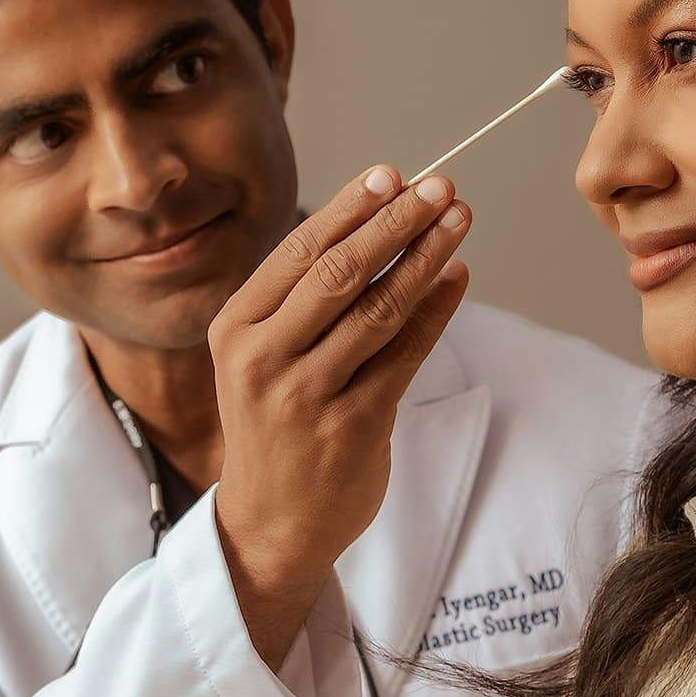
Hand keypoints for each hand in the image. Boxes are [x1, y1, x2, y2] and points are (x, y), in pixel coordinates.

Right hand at [209, 166, 469, 664]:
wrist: (270, 523)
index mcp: (235, 328)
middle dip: (396, 222)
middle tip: (442, 186)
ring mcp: (306, 396)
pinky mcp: (351, 428)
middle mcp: (262, 358)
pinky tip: (457, 279)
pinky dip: (435, 313)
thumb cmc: (275, 426)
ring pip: (376, 310)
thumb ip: (303, 300)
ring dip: (425, 258)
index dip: (351, 208)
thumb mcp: (262, 357)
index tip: (395, 173)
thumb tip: (377, 223)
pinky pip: (403, 357)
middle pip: (339, 273)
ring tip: (460, 220)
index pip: (299, 252)